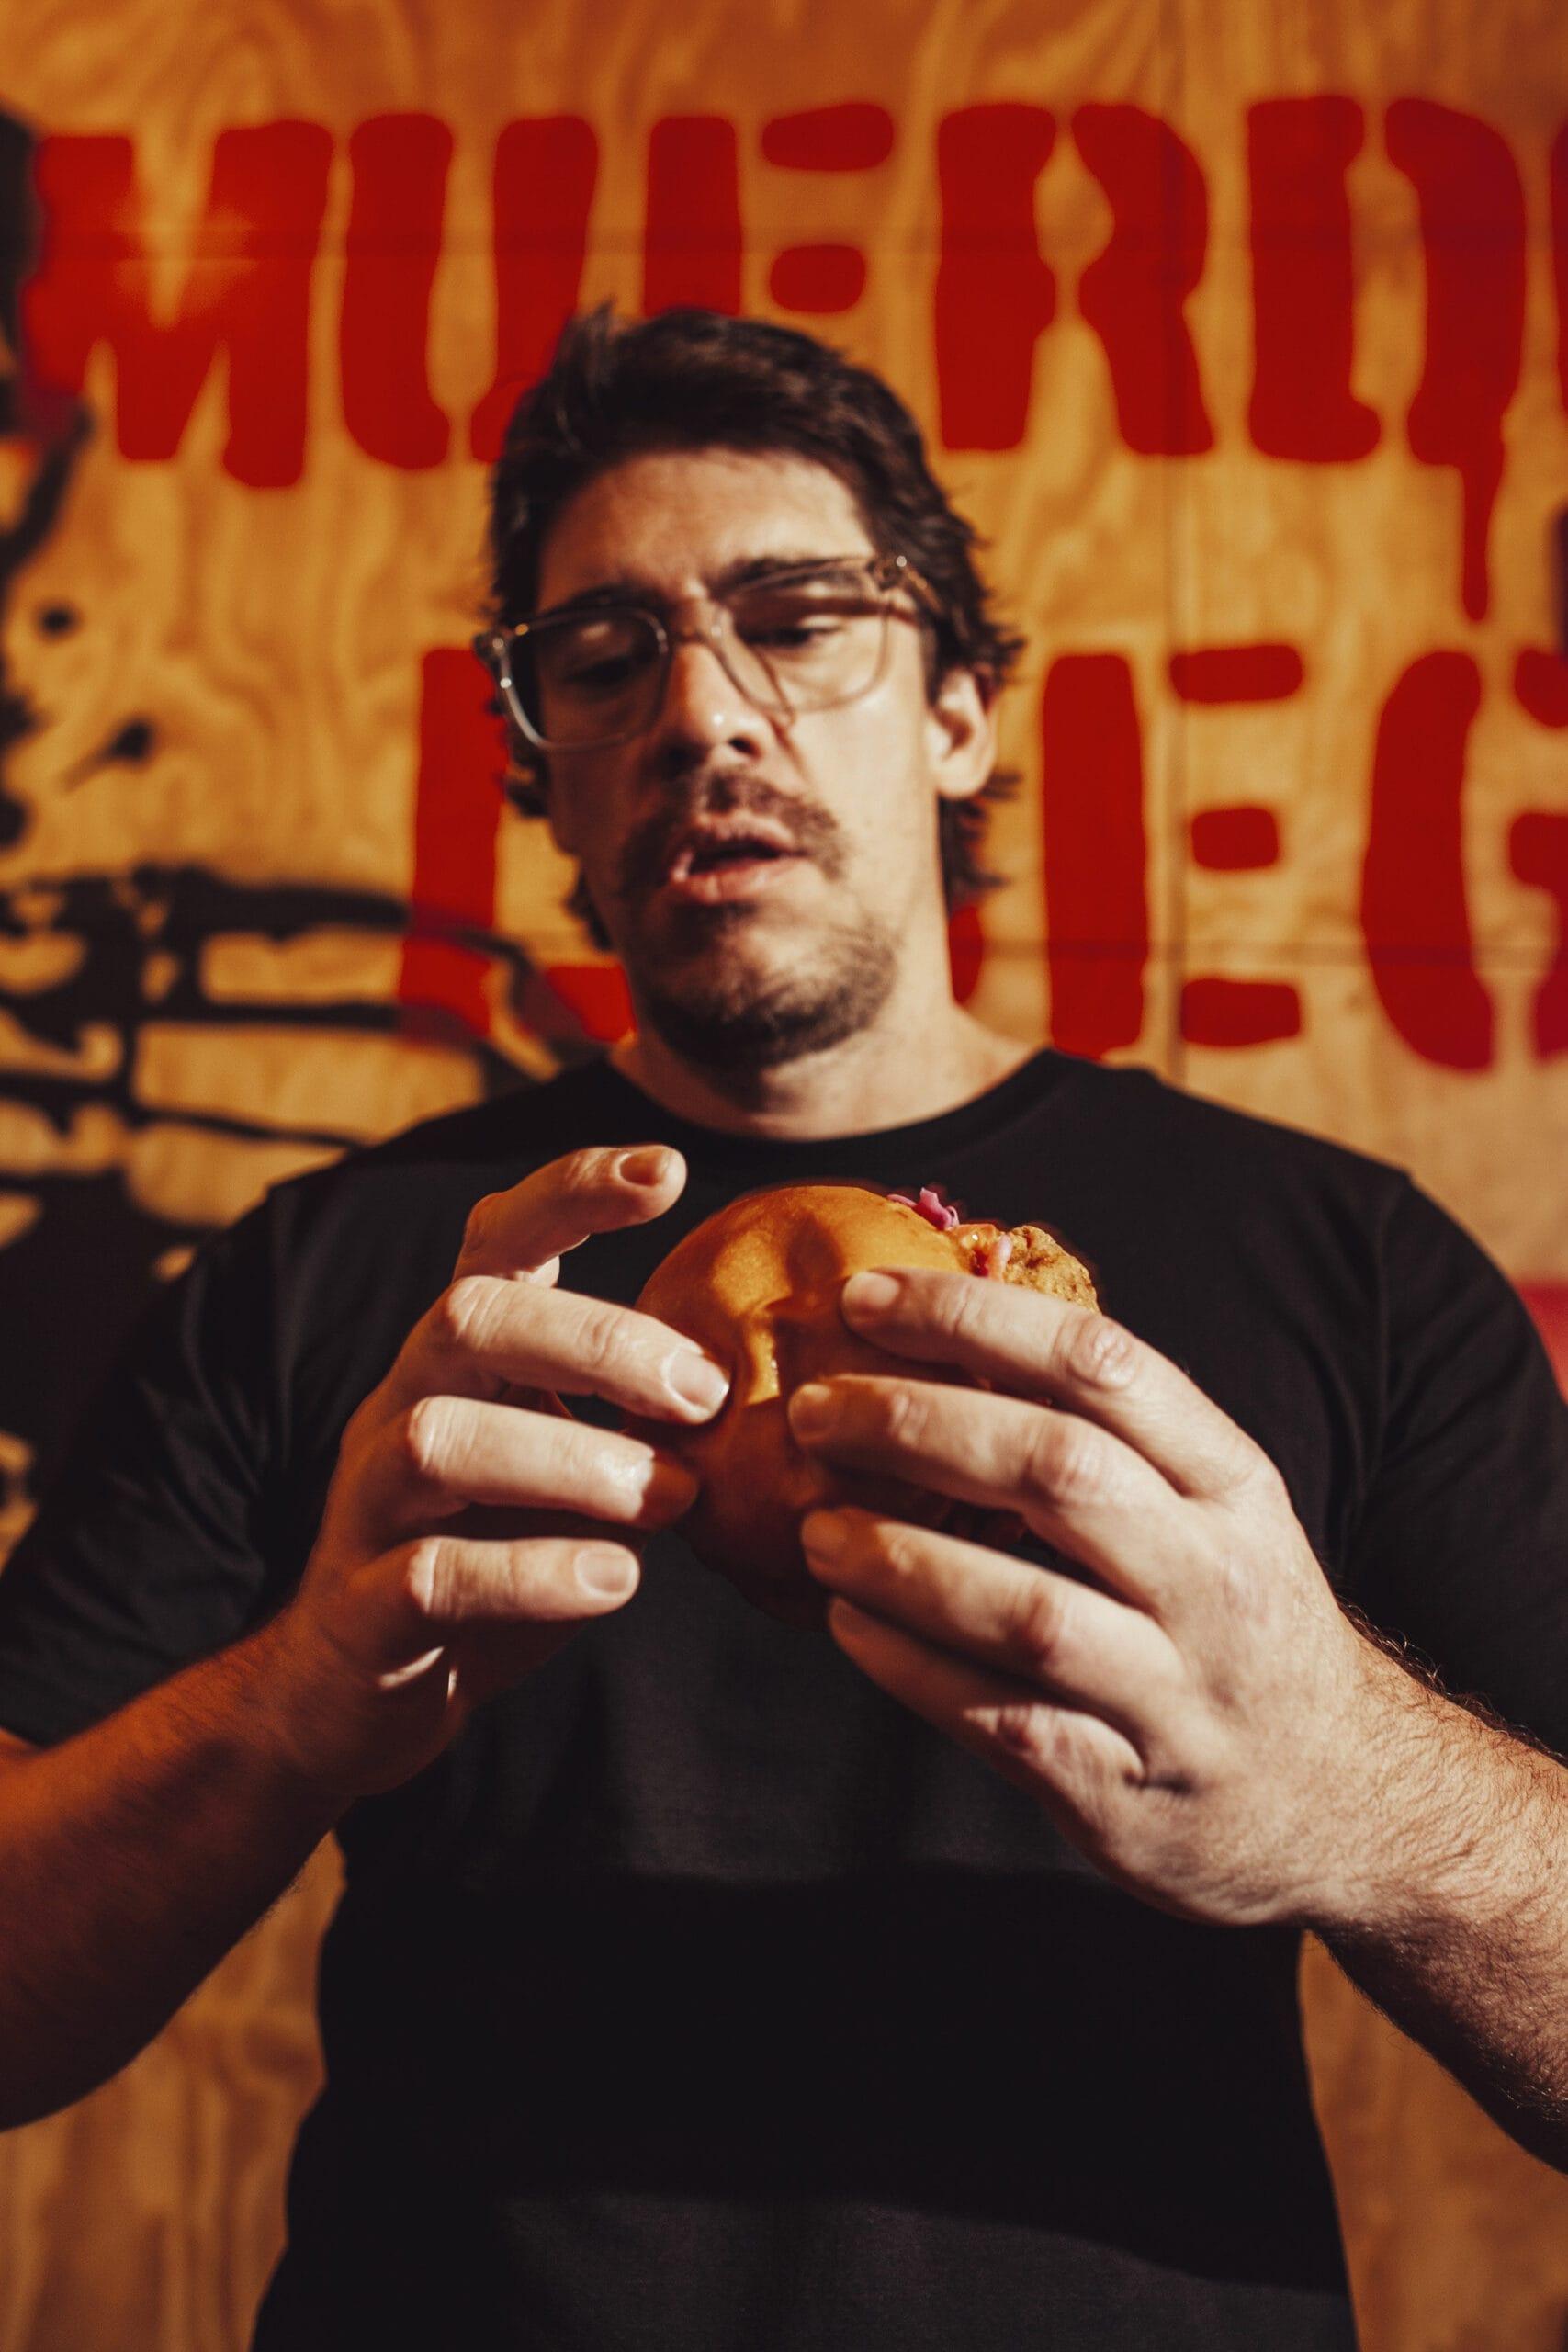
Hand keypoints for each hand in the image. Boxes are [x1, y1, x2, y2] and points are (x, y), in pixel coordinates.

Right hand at [266, 1145, 728, 1799]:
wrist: (351, 1695)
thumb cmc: (490, 1559)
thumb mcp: (565, 1467)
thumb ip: (636, 1417)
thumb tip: (781, 1372)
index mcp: (460, 1361)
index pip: (499, 1239)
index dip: (570, 1188)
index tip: (665, 1170)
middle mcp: (403, 1406)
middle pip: (469, 1316)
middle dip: (597, 1339)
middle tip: (705, 1394)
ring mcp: (371, 1506)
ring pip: (439, 1437)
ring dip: (573, 1460)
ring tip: (671, 1499)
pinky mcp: (365, 1610)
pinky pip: (433, 1573)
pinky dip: (534, 1572)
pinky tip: (615, 1583)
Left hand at [789, 1267, 1387, 1930]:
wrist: (1342, 1798)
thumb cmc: (1235, 1622)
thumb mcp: (1213, 1510)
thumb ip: (1104, 1435)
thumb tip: (939, 1334)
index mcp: (1232, 1483)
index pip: (1101, 1364)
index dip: (973, 1317)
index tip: (866, 1295)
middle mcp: (1215, 1577)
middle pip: (1057, 1471)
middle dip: (918, 1426)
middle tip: (817, 1413)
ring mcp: (1176, 1691)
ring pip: (1027, 1609)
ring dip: (902, 1561)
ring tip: (817, 1529)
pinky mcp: (1125, 1790)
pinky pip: (1003, 1718)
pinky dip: (911, 1667)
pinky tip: (849, 1624)